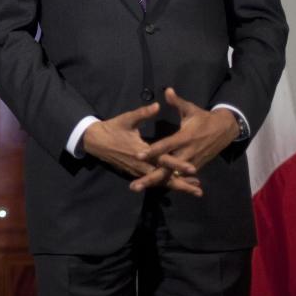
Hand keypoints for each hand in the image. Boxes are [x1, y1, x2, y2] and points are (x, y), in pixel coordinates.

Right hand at [83, 103, 201, 196]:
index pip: (163, 160)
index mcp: (141, 151)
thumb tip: (157, 105)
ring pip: (160, 182)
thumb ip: (143, 113)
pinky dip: (167, 184)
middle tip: (199, 191)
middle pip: (165, 178)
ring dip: (177, 186)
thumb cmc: (113, 128)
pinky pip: (154, 181)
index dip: (178, 165)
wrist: (96, 141)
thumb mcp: (127, 119)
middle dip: (182, 185)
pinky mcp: (136, 172)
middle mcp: (141, 165)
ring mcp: (138, 171)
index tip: (193, 169)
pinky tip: (178, 184)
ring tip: (194, 190)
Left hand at [130, 87, 239, 192]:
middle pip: (166, 168)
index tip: (138, 155)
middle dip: (151, 177)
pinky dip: (168, 183)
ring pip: (172, 176)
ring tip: (138, 187)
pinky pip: (179, 177)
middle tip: (135, 185)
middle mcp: (187, 152)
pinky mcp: (195, 167)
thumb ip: (177, 102)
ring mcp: (191, 162)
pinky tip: (153, 188)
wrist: (225, 130)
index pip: (166, 146)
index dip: (152, 151)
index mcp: (184, 137)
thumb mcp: (191, 109)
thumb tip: (167, 90)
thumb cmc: (203, 118)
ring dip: (156, 182)